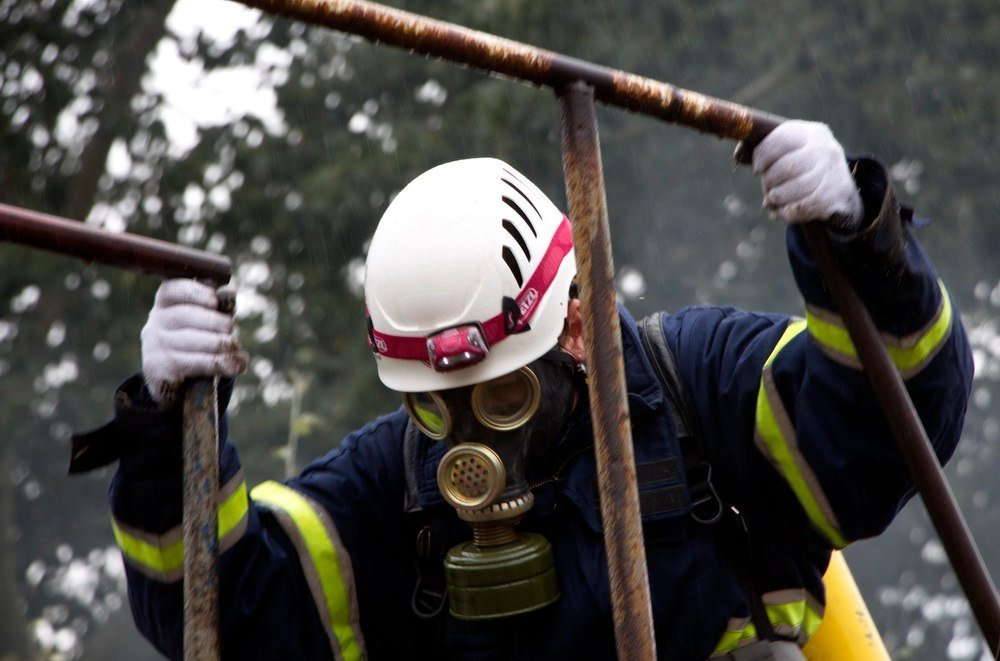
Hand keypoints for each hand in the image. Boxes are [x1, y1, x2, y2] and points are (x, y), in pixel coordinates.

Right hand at [141, 279, 247, 405]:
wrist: (176, 382)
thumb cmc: (196, 341)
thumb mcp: (207, 321)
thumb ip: (218, 307)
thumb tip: (229, 292)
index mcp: (166, 303)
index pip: (173, 289)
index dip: (195, 293)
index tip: (215, 301)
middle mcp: (155, 322)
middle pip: (184, 316)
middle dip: (214, 322)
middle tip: (230, 328)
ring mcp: (154, 345)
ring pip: (190, 341)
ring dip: (220, 345)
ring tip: (238, 352)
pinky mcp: (159, 368)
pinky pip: (192, 363)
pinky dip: (218, 364)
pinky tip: (234, 366)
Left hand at [748, 120, 862, 230]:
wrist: (841, 192)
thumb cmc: (805, 168)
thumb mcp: (791, 152)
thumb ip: (765, 150)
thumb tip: (738, 155)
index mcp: (811, 134)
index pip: (780, 140)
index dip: (762, 156)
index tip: (757, 169)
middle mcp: (824, 150)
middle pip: (784, 167)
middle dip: (769, 180)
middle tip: (768, 186)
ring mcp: (831, 174)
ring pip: (792, 189)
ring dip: (776, 197)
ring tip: (773, 198)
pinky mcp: (834, 197)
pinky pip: (801, 208)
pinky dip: (785, 212)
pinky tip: (781, 211)